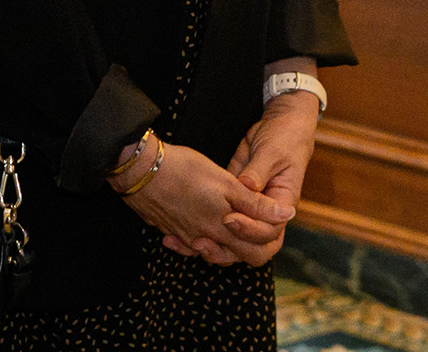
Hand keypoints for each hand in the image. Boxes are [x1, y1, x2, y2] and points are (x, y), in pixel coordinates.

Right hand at [116, 137, 290, 266]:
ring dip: (226, 240)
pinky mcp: (173, 231)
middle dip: (251, 241)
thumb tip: (286, 215)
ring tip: (231, 215)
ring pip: (214, 251)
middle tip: (255, 217)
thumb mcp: (227, 184)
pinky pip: (192, 244)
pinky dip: (201, 237)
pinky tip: (201, 220)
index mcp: (224, 229)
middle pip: (238, 256)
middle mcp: (206, 240)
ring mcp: (187, 238)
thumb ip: (256, 205)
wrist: (141, 171)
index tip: (272, 213)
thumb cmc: (186, 172)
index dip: (271, 235)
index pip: (259, 251)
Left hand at [168, 92, 320, 265]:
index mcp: (282, 203)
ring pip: (234, 243)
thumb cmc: (283, 137)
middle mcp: (266, 214)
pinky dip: (202, 234)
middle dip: (229, 250)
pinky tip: (178, 235)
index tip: (228, 219)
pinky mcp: (232, 205)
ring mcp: (248, 211)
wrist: (280, 126)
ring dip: (213, 247)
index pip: (269, 232)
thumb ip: (258, 172)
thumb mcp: (272, 152)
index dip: (249, 231)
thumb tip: (247, 188)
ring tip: (189, 241)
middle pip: (252, 249)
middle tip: (204, 241)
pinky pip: (220, 227)